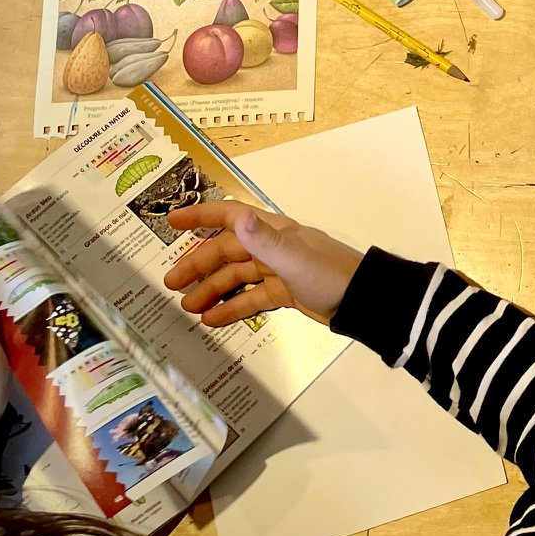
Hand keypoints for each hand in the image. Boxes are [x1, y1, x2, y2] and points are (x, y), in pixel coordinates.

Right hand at [162, 201, 362, 326]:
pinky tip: (213, 320)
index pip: (230, 216)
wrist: (363, 301)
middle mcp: (273, 246)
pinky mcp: (285, 291)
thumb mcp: (293, 258)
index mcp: (273, 231)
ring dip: (212, 289)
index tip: (172, 222)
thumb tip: (237, 216)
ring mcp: (279, 269)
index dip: (200, 216)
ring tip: (188, 307)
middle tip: (171, 284)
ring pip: (237, 276)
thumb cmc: (330, 275)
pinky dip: (232, 306)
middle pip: (228, 251)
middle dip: (199, 265)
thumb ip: (263, 240)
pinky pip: (252, 296)